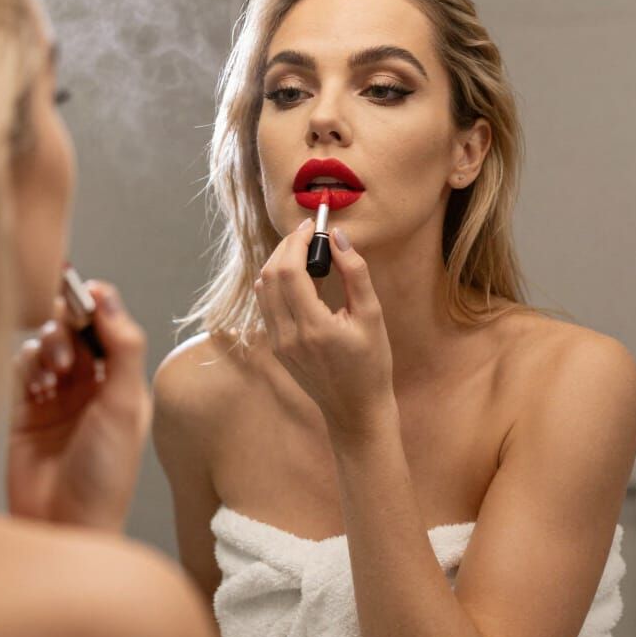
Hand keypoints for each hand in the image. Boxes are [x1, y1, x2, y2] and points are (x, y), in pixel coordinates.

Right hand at [8, 280, 150, 530]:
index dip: (97, 304)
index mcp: (124, 382)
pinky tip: (36, 384)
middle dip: (69, 322)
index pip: (110, 325)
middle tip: (65, 325)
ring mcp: (58, 396)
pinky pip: (23, 367)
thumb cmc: (105, 476)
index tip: (85, 292)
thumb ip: (121, 349)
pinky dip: (27, 364)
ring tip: (55, 370)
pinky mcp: (26, 409)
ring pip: (48, 343)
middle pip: (76, 328)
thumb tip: (109, 297)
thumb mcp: (124, 407)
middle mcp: (92, 385)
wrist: (65, 525)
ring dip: (50, 344)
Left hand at [254, 219, 394, 436]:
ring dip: (278, 263)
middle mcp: (288, 336)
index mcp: (314, 328)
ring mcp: (278, 343)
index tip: (313, 227)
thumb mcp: (372, 316)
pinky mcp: (276, 347)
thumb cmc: (371, 364)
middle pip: (270, 275)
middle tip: (307, 234)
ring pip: (263, 289)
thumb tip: (338, 237)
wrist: (356, 409)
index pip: (289, 270)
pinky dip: (276, 283)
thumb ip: (355, 273)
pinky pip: (266, 305)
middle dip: (286, 247)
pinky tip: (298, 277)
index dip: (297, 241)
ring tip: (303, 251)